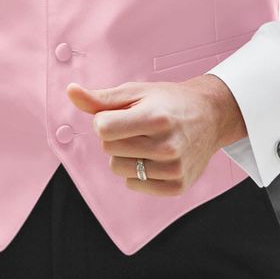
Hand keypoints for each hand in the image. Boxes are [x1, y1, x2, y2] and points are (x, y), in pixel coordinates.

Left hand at [66, 73, 246, 196]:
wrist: (210, 117)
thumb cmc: (168, 101)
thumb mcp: (136, 92)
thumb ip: (101, 98)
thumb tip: (70, 91)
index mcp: (156, 117)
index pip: (103, 129)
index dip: (104, 120)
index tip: (121, 113)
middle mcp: (167, 146)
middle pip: (108, 149)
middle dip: (115, 136)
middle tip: (138, 126)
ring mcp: (173, 169)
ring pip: (118, 168)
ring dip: (124, 155)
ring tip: (147, 140)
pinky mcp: (177, 186)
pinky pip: (133, 184)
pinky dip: (137, 172)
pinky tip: (154, 157)